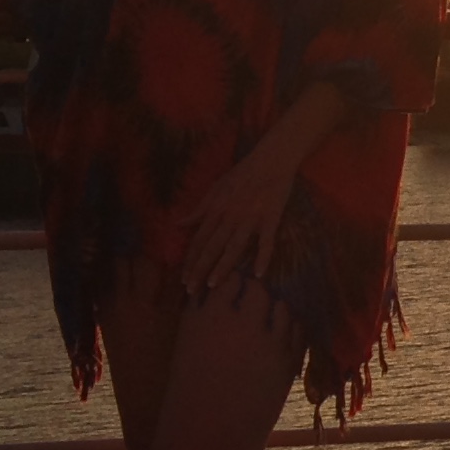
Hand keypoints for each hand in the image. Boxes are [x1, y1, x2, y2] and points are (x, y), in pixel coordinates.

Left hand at [182, 141, 301, 301]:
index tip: (184, 279)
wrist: (271, 159)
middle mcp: (229, 216)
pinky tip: (259, 273)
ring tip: (213, 284)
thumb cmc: (242, 173)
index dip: (190, 260)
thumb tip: (178, 225)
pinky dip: (263, 257)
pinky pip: (266, 241)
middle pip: (211, 247)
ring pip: (233, 247)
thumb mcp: (215, 187)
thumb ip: (199, 209)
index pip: (199, 240)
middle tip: (192, 291)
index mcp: (215, 209)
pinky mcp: (270, 218)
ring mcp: (250, 218)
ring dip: (222, 266)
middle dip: (199, 269)